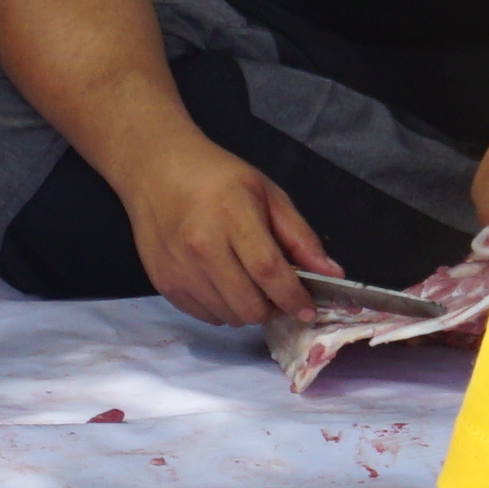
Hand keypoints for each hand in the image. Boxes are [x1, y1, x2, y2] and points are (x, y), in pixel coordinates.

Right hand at [114, 142, 334, 331]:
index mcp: (231, 214)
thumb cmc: (217, 177)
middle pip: (249, 305)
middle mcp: (200, 245)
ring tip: (250, 285)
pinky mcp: (164, 282)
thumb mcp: (267, 193)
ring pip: (228, 317)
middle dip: (273, 308)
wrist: (156, 170)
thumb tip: (332, 274)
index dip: (293, 296)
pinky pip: (206, 316)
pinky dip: (223, 309)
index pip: (268, 270)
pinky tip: (224, 285)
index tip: (308, 309)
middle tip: (278, 293)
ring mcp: (179, 267)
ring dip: (248, 310)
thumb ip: (300, 236)